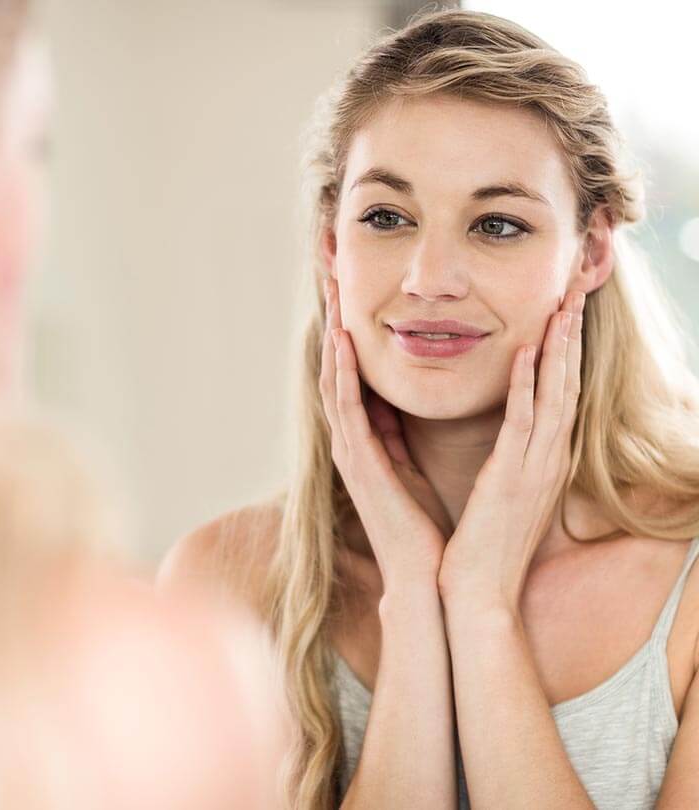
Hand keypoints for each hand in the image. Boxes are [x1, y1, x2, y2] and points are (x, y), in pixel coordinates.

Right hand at [320, 276, 449, 588]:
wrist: (427, 577)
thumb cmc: (424, 524)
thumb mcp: (410, 467)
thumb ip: (397, 435)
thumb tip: (398, 403)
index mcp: (368, 441)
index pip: (353, 377)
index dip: (348, 335)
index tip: (350, 296)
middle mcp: (351, 442)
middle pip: (336, 370)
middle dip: (332, 324)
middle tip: (330, 277)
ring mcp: (350, 453)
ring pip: (333, 382)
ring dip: (330, 337)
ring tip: (330, 294)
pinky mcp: (358, 465)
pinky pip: (347, 410)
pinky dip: (343, 373)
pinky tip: (342, 340)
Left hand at [437, 290, 586, 612]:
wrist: (479, 594)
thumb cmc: (487, 544)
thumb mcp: (504, 492)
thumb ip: (510, 458)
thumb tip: (508, 431)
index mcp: (543, 461)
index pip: (559, 396)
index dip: (565, 353)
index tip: (564, 314)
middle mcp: (549, 459)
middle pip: (567, 386)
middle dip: (572, 338)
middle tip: (577, 292)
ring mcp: (534, 468)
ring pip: (553, 396)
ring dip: (559, 349)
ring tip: (564, 306)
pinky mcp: (511, 478)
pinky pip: (522, 423)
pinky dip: (527, 385)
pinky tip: (527, 351)